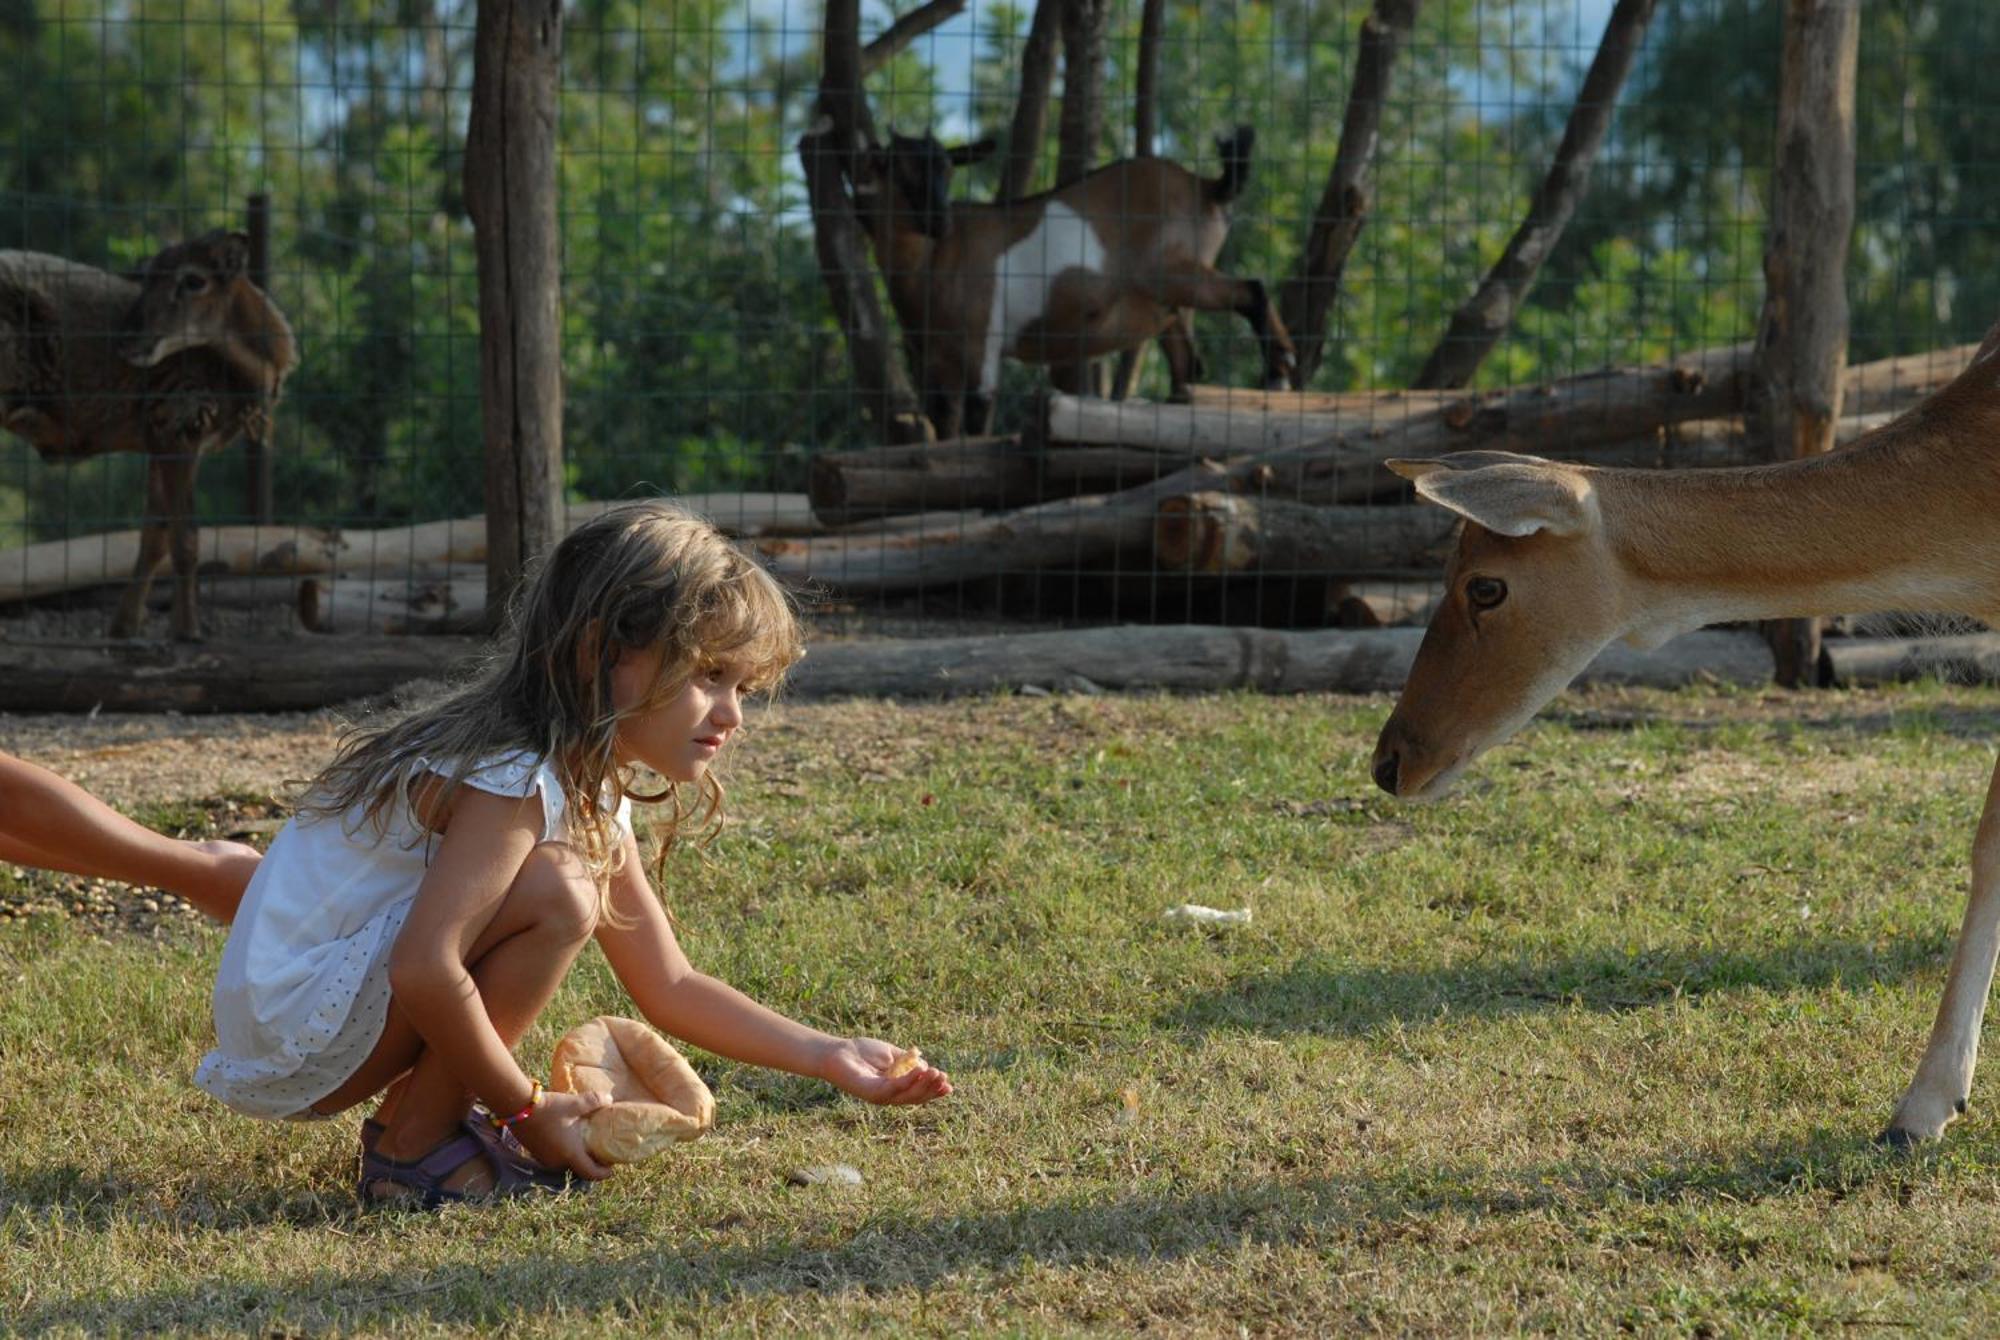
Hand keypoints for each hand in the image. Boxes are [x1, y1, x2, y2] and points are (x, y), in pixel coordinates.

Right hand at [512, 1088, 616, 1179]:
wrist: (517, 1107)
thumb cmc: (549, 1108)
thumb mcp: (574, 1103)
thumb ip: (594, 1101)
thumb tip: (610, 1099)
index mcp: (570, 1154)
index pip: (591, 1173)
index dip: (603, 1173)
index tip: (612, 1166)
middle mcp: (557, 1162)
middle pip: (578, 1167)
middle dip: (590, 1160)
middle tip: (599, 1148)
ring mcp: (544, 1158)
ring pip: (565, 1161)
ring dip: (575, 1154)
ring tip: (584, 1140)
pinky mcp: (535, 1152)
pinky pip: (554, 1156)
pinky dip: (563, 1150)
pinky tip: (566, 1135)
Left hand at [819, 1037, 952, 1104]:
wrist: (837, 1051)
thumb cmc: (861, 1052)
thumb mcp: (890, 1054)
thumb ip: (907, 1060)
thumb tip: (926, 1065)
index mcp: (895, 1088)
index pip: (918, 1093)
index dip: (934, 1091)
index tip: (949, 1085)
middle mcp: (889, 1096)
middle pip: (916, 1097)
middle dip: (932, 1088)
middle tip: (944, 1077)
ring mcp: (880, 1096)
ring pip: (907, 1095)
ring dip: (923, 1085)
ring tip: (935, 1073)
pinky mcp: (871, 1092)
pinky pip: (893, 1088)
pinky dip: (908, 1081)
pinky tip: (919, 1071)